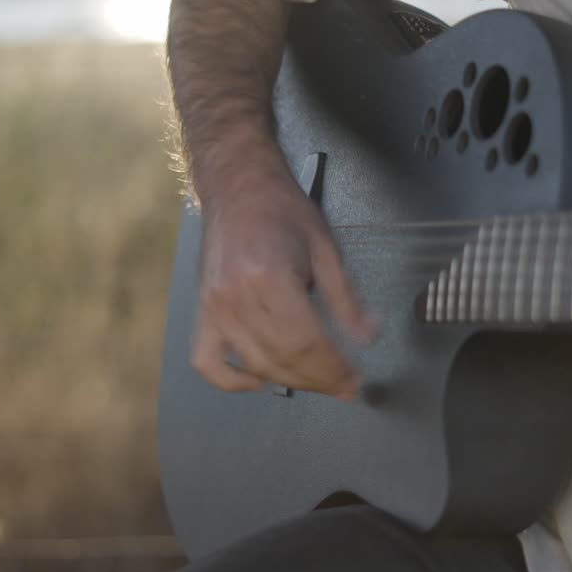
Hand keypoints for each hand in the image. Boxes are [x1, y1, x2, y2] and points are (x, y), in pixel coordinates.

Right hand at [190, 141, 378, 399]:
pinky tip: (259, 380)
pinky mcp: (203, 311)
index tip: (354, 379)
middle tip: (345, 387)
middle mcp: (236, 295)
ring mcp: (215, 307)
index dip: (334, 368)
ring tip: (318, 382)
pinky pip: (208, 361)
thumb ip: (346, 297)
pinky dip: (232, 380)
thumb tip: (367, 334)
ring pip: (254, 364)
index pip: (306, 342)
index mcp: (269, 276)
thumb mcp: (325, 247)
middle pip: (282, 359)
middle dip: (319, 380)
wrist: (238, 185)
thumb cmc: (280, 208)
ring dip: (290, 381)